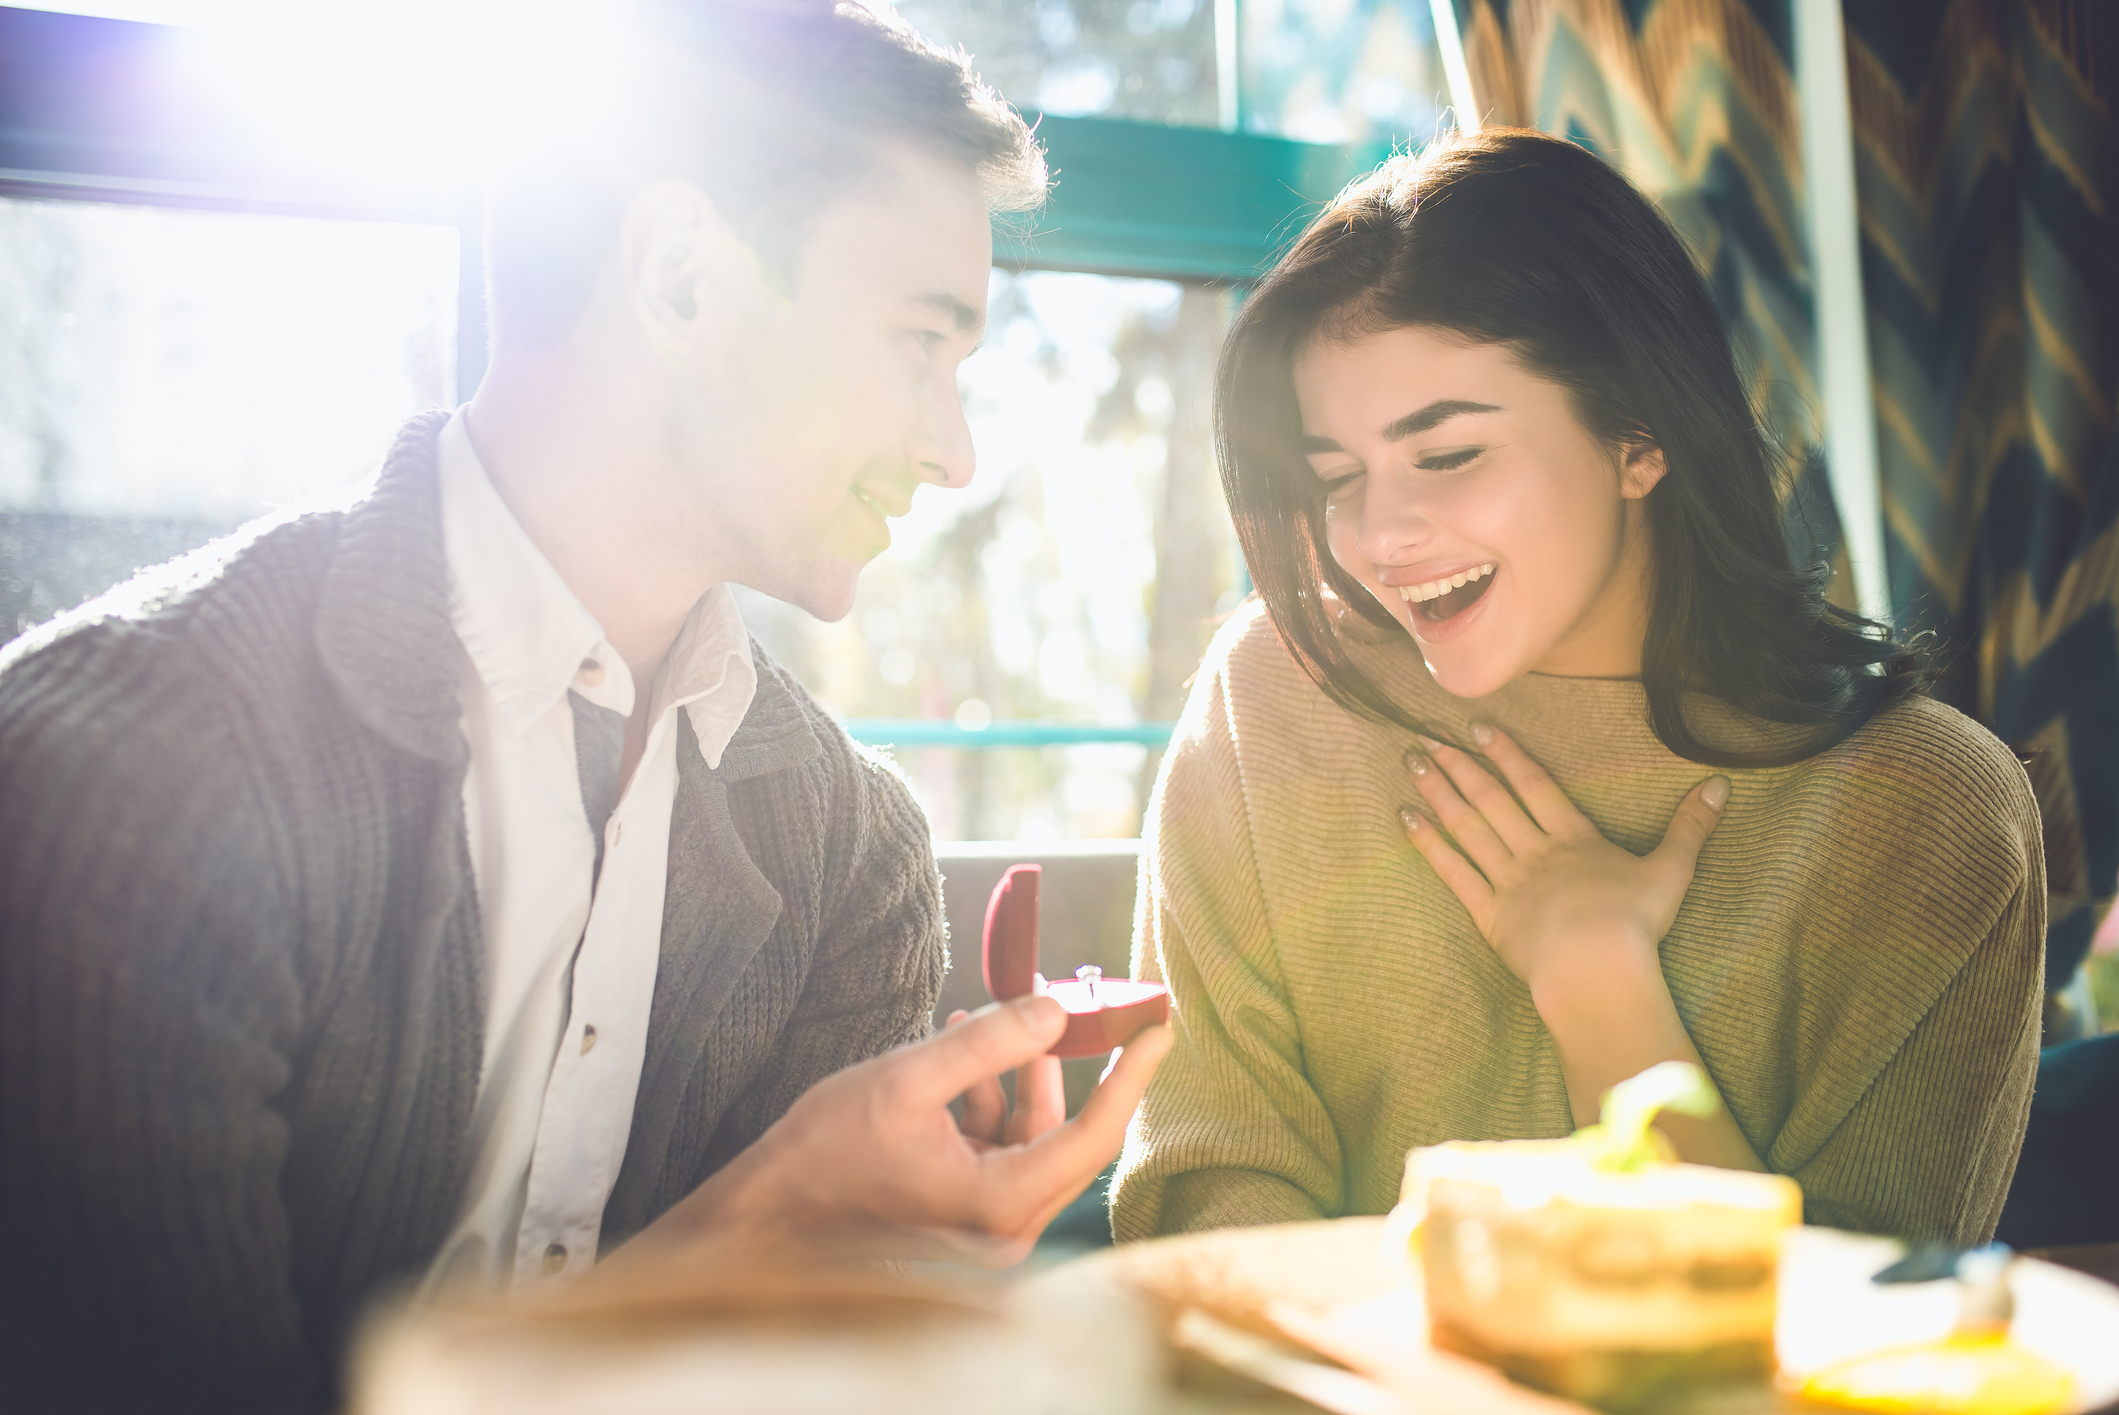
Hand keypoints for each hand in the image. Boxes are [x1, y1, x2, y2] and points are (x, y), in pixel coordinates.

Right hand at [629, 996, 1171, 1267]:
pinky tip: (955, 1053)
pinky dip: (983, 1101)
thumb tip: (1056, 1008)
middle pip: (1060, 1133)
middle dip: (1055, 1063)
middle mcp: (1003, 1230)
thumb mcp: (909, 1079)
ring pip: (1027, 1136)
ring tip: (972, 1021)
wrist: (767, 1213)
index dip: (1129, 1077)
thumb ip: (987, 1043)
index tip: (1159, 1026)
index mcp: (998, 1206)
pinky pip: (998, 1149)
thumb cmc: (825, 1155)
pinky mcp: (966, 1216)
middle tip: (1063, 998)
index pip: (1091, 1137)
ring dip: (1008, 1077)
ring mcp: (985, 1229)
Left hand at [1399, 724, 1761, 1170]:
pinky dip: (1428, 844)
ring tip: (1412, 763)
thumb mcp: (1671, 871)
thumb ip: (1691, 827)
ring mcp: (1506, 881)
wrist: (1595, 967)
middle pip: (1490, 800)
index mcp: (1574, 838)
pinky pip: (1452, 872)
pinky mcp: (1487, 914)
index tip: (1478, 727)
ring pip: (1466, 828)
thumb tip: (1720, 785)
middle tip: (1427, 736)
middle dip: (1459, 766)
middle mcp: (1534, 851)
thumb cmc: (1635, 924)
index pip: (1534, 785)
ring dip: (1439, 794)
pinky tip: (1405, 818)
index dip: (1507, 754)